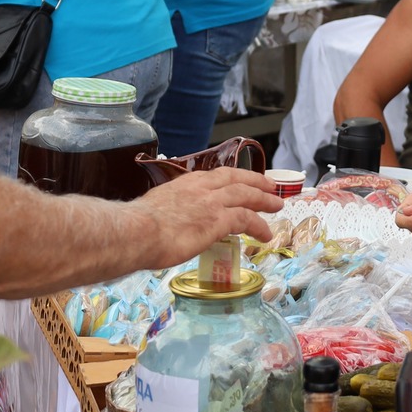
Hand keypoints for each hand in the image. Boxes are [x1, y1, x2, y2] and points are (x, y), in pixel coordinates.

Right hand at [131, 169, 283, 257]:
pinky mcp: (218, 220)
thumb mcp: (156, 209)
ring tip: (276, 206)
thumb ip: (170, 211)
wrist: (135, 232)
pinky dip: (259, 226)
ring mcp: (211, 202)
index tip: (242, 181)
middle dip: (256, 182)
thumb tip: (169, 223)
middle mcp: (201, 187)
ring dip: (264, 201)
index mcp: (186, 183)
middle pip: (237, 179)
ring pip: (247, 196)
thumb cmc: (137, 227)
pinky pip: (246, 219)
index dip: (234, 178)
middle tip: (270, 187)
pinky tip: (265, 235)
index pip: (216, 176)